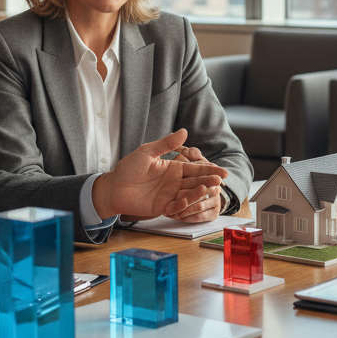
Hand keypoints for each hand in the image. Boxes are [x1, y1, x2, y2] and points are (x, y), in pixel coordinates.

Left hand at [92, 129, 227, 219]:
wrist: (114, 186)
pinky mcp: (161, 207)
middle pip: (195, 182)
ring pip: (188, 195)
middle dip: (208, 181)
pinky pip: (175, 207)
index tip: (223, 171)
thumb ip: (166, 144)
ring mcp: (169, 195)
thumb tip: (184, 130)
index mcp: (173, 168)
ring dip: (197, 193)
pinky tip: (187, 201)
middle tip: (220, 180)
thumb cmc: (128, 168)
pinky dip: (181, 205)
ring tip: (206, 188)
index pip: (195, 169)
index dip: (208, 170)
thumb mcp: (147, 152)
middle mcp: (174, 182)